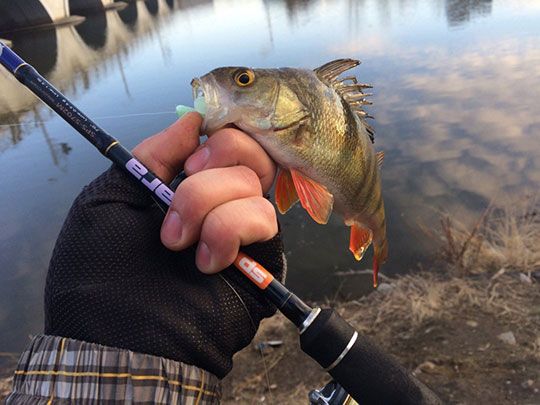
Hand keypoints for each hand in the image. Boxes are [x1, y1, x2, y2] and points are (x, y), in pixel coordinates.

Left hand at [44, 113, 285, 377]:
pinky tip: (206, 261)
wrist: (120, 334)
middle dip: (216, 161)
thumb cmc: (101, 269)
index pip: (222, 139)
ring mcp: (241, 228)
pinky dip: (230, 231)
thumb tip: (193, 120)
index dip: (215, 133)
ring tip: (178, 243)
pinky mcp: (261, 256)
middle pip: (249, 151)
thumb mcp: (109, 198)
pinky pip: (264, 219)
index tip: (189, 152)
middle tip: (184, 182)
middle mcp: (217, 201)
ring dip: (209, 205)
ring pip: (254, 184)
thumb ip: (152, 154)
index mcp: (183, 183)